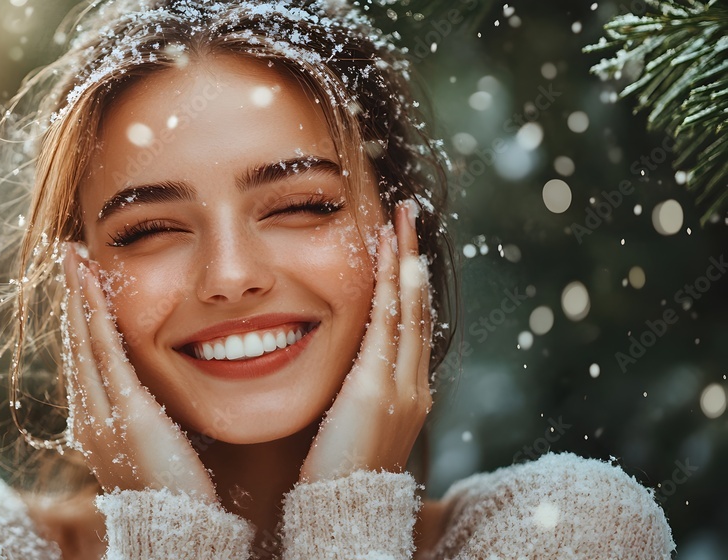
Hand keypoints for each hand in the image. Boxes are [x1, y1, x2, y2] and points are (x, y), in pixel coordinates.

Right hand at [59, 243, 217, 502]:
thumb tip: (156, 400)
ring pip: (84, 341)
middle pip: (75, 343)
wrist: (174, 531)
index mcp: (96, 423)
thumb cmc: (174, 496)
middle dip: (72, 297)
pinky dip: (96, 314)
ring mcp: (102, 413)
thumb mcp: (154, 448)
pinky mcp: (127, 412)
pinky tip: (91, 284)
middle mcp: (89, 415)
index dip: (79, 318)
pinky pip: (105, 351)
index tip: (80, 284)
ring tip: (74, 257)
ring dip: (79, 295)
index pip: (84, 359)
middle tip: (69, 256)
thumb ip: (149, 420)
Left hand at [299, 200, 432, 482]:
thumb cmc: (337, 476)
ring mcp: (403, 386)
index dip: (406, 280)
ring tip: (403, 221)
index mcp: (406, 391)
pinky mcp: (380, 389)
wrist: (344, 515)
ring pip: (409, 310)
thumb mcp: (349, 425)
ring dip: (405, 262)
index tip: (399, 244)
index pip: (408, 323)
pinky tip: (396, 260)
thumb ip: (351, 392)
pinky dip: (395, 290)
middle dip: (412, 258)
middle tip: (409, 214)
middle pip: (417, 307)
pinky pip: (391, 327)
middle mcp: (414, 384)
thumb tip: (337, 371)